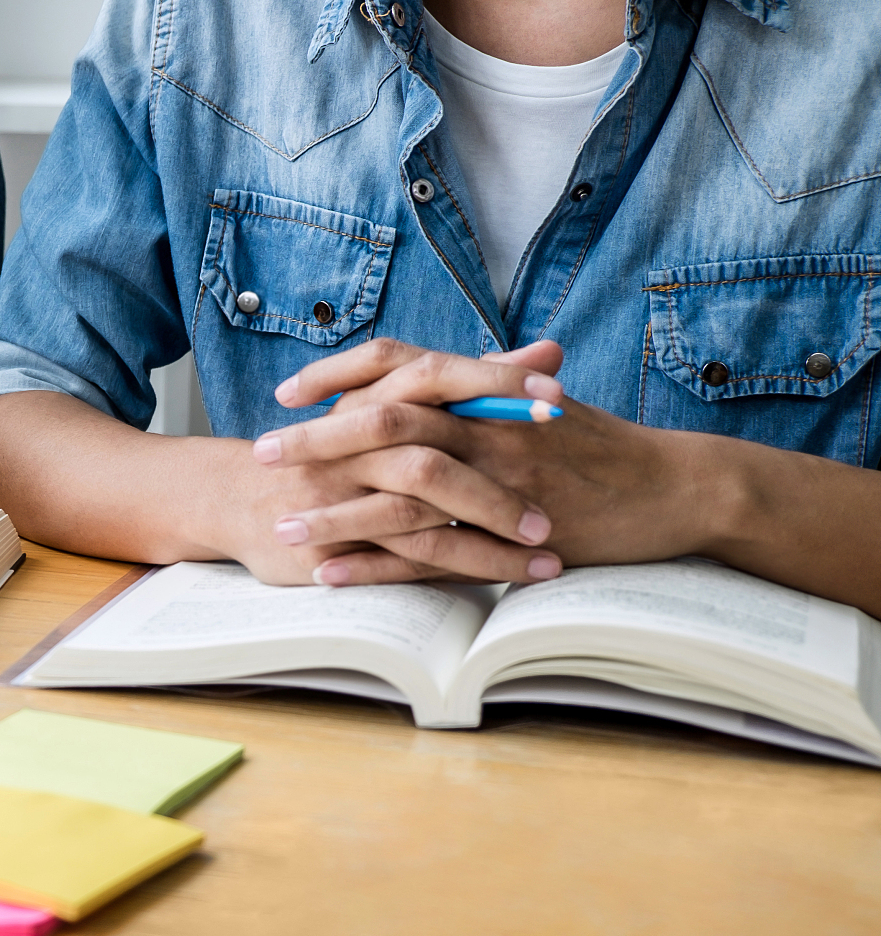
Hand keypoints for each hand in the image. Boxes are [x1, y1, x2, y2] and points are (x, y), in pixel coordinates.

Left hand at [258, 337, 696, 583]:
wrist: (676, 487)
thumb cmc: (602, 446)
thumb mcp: (536, 404)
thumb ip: (478, 390)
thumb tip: (426, 378)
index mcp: (486, 388)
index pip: (397, 361)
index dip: (337, 373)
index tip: (287, 391)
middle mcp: (487, 424)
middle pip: (382, 418)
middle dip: (315, 438)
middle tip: (259, 453)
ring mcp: (499, 479)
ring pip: (398, 488)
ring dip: (333, 508)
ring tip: (280, 524)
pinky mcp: (509, 533)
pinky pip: (430, 549)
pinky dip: (374, 562)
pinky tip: (329, 573)